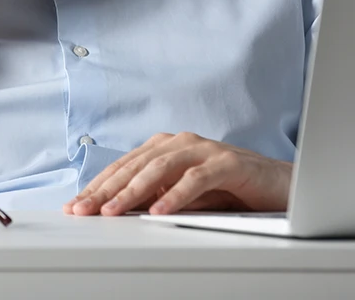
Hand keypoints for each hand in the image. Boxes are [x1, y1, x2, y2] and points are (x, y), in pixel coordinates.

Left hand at [63, 132, 291, 215]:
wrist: (280, 185)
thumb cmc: (229, 189)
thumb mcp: (183, 197)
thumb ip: (155, 200)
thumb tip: (117, 212)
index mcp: (165, 148)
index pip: (124, 167)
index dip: (97, 186)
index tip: (74, 206)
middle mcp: (180, 143)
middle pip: (134, 166)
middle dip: (104, 190)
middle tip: (82, 210)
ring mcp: (203, 149)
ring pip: (159, 168)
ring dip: (132, 192)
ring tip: (112, 211)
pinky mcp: (227, 162)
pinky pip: (196, 179)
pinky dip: (176, 196)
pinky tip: (159, 212)